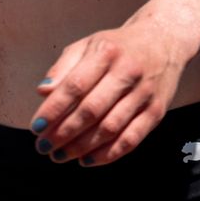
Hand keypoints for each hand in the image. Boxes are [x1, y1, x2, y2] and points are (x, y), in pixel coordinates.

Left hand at [28, 19, 191, 167]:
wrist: (163, 40)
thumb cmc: (117, 46)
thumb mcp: (88, 45)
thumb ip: (64, 68)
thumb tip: (42, 92)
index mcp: (106, 53)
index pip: (75, 86)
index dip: (54, 109)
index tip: (36, 127)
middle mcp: (127, 72)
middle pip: (92, 110)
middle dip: (64, 132)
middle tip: (44, 146)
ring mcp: (144, 94)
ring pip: (110, 128)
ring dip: (82, 147)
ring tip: (60, 155)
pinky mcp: (157, 111)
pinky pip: (132, 139)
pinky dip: (108, 154)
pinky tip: (88, 160)